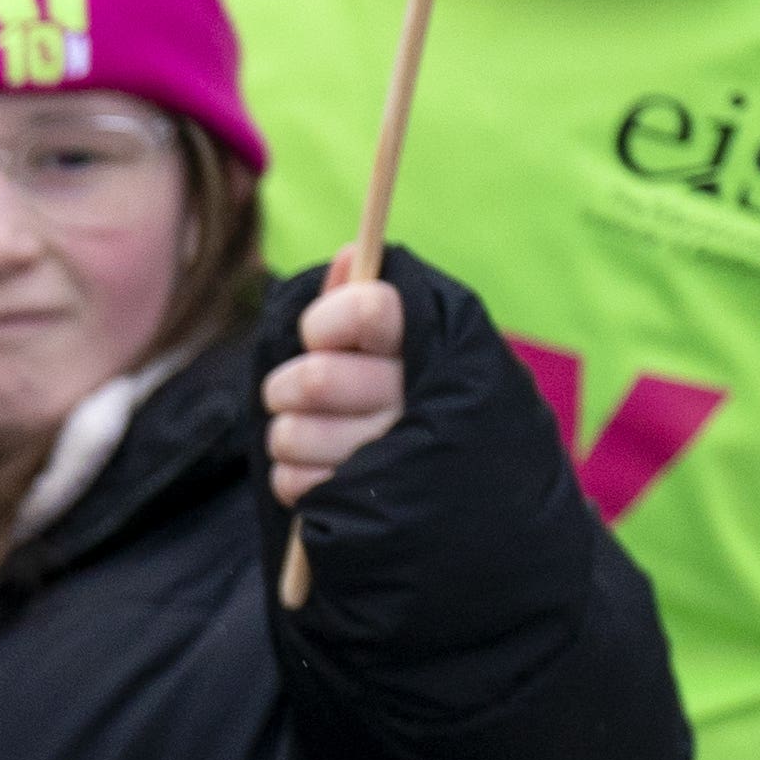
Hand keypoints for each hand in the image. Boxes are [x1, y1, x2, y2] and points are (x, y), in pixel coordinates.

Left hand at [265, 273, 409, 504]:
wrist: (472, 499)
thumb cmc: (414, 404)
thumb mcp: (398, 348)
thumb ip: (365, 301)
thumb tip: (349, 254)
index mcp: (429, 344)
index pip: (367, 310)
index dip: (326, 322)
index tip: (320, 335)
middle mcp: (417, 399)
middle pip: (313, 380)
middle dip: (287, 386)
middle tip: (298, 394)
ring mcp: (394, 455)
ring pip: (292, 435)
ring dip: (290, 436)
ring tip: (318, 439)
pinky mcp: (366, 505)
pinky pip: (293, 483)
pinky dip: (294, 480)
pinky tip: (326, 478)